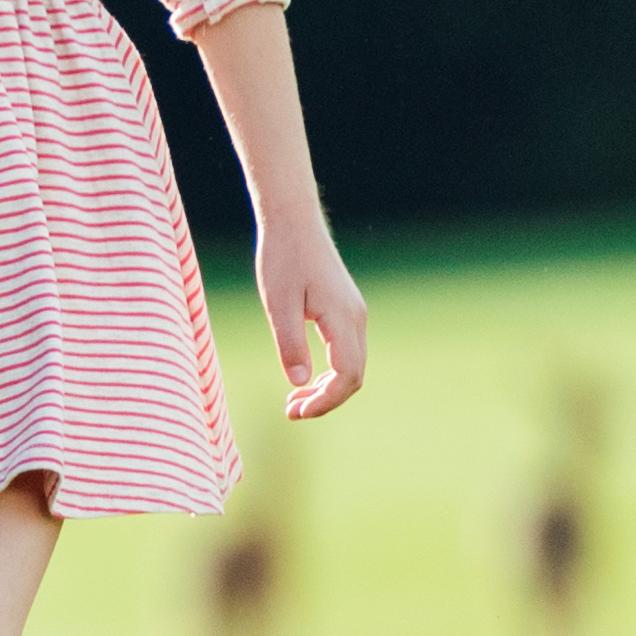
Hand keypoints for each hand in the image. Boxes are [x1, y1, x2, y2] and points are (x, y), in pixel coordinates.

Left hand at [257, 217, 371, 418]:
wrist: (293, 223)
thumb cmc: (282, 259)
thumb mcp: (278, 305)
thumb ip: (290, 345)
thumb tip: (299, 383)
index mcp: (343, 319)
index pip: (346, 375)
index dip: (326, 401)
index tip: (297, 413)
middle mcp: (356, 319)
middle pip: (353, 376)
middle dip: (326, 400)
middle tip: (291, 413)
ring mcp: (354, 314)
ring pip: (351, 365)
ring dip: (327, 389)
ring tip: (293, 403)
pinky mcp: (345, 311)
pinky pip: (345, 351)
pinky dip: (328, 372)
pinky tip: (303, 379)